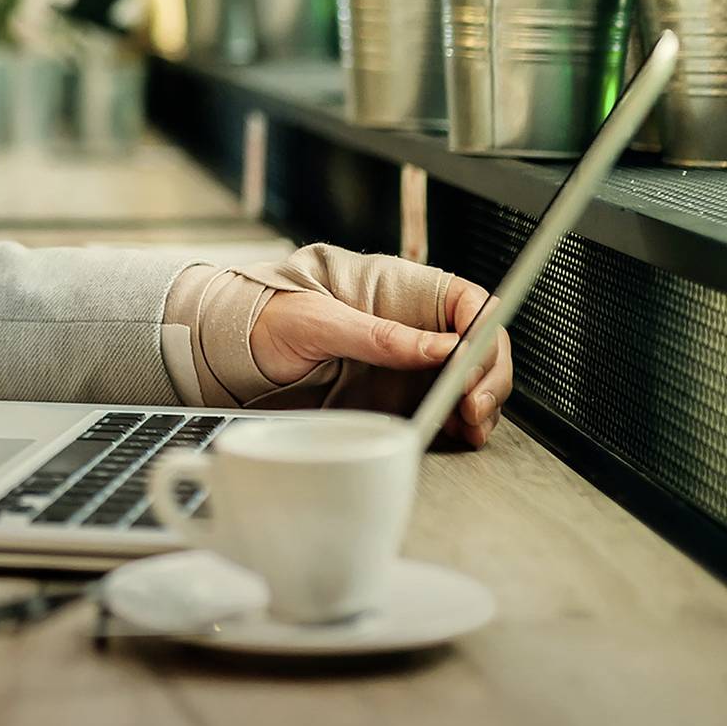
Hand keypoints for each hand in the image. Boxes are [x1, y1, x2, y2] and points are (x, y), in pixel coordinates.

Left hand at [252, 274, 510, 447]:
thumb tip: (440, 346)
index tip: (474, 365)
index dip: (483, 333)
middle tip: (473, 405)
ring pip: (472, 377)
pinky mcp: (401, 391)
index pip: (467, 303)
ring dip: (482, 401)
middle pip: (480, 344)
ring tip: (470, 425)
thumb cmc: (272, 317)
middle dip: (488, 375)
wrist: (239, 348)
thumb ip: (379, 335)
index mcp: (400, 294)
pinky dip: (462, 420)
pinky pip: (447, 403)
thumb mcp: (320, 322)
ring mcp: (411, 360)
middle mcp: (414, 326)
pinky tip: (459, 431)